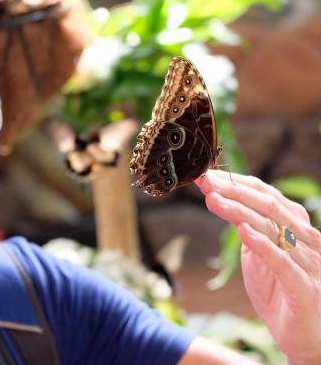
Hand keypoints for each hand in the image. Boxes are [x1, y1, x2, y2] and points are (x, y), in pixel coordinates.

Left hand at [195, 170, 320, 364]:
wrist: (303, 336)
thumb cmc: (279, 290)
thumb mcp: (258, 253)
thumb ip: (248, 227)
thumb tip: (221, 200)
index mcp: (295, 226)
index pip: (265, 194)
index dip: (235, 183)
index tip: (206, 176)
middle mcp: (306, 238)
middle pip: (268, 205)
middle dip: (233, 191)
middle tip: (204, 182)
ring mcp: (308, 262)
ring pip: (272, 228)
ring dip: (239, 211)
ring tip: (213, 200)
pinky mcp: (305, 288)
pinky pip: (283, 263)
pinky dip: (263, 245)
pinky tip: (243, 232)